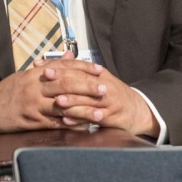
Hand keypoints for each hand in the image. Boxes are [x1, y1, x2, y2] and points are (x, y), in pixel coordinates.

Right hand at [0, 55, 102, 132]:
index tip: (99, 70)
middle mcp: (35, 88)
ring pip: (63, 106)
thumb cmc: (9, 91)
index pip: (63, 68)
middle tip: (104, 89)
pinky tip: (83, 126)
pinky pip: (55, 124)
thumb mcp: (27, 75)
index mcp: (35, 75)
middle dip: (87, 87)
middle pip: (66, 85)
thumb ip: (51, 67)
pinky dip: (70, 125)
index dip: (83, 68)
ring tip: (100, 113)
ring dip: (83, 110)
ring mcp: (34, 106)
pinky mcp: (32, 122)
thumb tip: (70, 56)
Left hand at [32, 53, 160, 137]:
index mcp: (99, 75)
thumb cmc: (113, 95)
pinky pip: (93, 117)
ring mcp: (108, 102)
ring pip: (87, 100)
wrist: (137, 110)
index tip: (43, 67)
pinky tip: (67, 120)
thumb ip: (80, 72)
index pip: (78, 68)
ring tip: (57, 101)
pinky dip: (79, 119)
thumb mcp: (99, 80)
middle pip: (81, 81)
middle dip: (62, 79)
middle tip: (46, 78)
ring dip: (72, 100)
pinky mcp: (110, 117)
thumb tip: (60, 60)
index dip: (61, 67)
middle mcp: (103, 86)